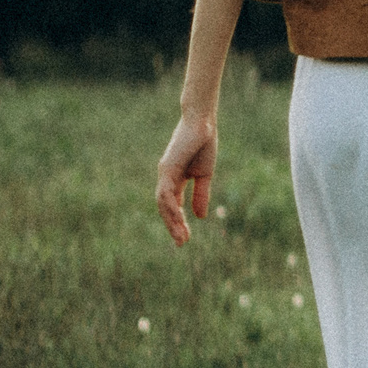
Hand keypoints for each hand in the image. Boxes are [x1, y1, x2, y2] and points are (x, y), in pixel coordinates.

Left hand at [155, 112, 217, 245]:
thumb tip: (200, 217)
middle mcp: (166, 178)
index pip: (172, 205)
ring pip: (163, 203)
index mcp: (175, 179)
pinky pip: (166, 192)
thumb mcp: (204, 175)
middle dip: (173, 226)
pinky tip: (179, 218)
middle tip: (181, 244)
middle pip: (165, 208)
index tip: (184, 239)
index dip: (177, 222)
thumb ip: (201, 195)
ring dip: (172, 221)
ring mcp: (164, 173)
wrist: (202, 123)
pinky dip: (171, 207)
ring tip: (181, 236)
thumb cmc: (204, 144)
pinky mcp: (167, 168)